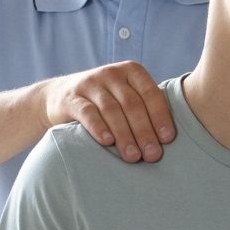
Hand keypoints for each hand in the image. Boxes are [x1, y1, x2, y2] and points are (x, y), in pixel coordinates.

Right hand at [44, 62, 175, 162]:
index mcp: (132, 72)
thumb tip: (170, 140)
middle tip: (152, 155)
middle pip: (132, 104)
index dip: (160, 116)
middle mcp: (112, 74)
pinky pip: (87, 112)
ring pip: (111, 110)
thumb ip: (145, 108)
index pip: (150, 93)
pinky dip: (99, 127)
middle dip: (144, 132)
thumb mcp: (125, 97)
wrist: (59, 97)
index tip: (168, 139)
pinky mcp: (71, 97)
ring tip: (133, 157)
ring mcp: (90, 84)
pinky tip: (107, 142)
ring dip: (124, 135)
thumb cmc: (104, 103)